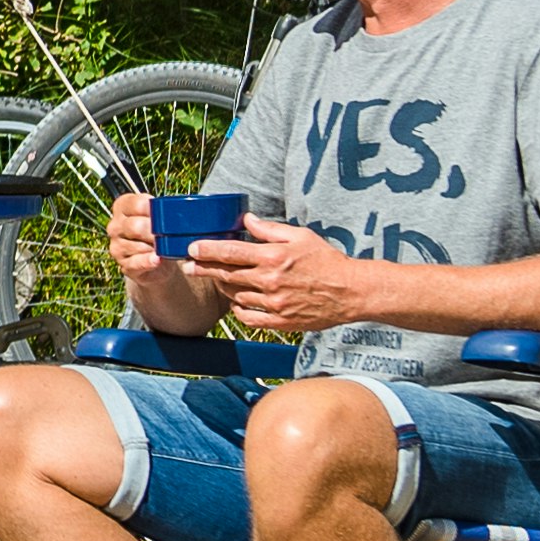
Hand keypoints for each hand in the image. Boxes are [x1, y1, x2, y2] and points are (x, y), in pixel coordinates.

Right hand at [102, 188, 162, 281]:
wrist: (160, 260)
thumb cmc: (159, 232)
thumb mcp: (159, 216)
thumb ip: (163, 212)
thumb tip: (176, 213)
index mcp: (123, 207)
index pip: (136, 204)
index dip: (154, 209)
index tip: (168, 214)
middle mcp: (115, 226)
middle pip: (135, 226)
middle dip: (155, 231)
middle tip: (171, 233)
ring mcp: (117, 247)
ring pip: (137, 246)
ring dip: (155, 248)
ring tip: (167, 247)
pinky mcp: (124, 265)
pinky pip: (137, 263)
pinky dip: (149, 261)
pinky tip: (157, 259)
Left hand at [203, 215, 364, 335]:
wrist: (350, 291)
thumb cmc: (326, 260)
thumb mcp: (300, 236)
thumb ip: (270, 229)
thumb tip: (247, 219)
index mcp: (273, 257)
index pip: (231, 252)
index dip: (207, 250)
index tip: (191, 249)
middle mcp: (270, 280)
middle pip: (226, 275)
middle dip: (203, 270)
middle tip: (189, 267)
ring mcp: (274, 303)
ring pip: (235, 297)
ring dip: (222, 289)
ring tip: (216, 282)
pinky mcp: (280, 321)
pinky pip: (249, 319)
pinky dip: (239, 311)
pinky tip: (237, 304)